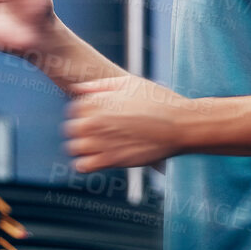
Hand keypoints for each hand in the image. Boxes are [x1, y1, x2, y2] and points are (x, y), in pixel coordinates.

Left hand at [63, 75, 196, 171]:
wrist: (179, 125)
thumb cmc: (158, 101)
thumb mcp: (129, 83)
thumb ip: (100, 86)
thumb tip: (78, 89)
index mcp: (96, 101)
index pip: (73, 110)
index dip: (85, 113)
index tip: (98, 117)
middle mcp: (94, 121)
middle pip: (71, 129)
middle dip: (82, 131)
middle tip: (101, 133)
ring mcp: (100, 142)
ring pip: (74, 148)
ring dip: (84, 148)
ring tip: (100, 147)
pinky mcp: (110, 160)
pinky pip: (83, 166)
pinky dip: (86, 164)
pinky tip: (99, 160)